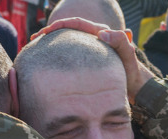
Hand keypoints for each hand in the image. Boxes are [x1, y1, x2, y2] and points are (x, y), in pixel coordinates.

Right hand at [31, 18, 153, 103]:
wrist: (134, 86)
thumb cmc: (131, 73)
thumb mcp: (128, 57)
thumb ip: (120, 42)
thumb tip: (102, 33)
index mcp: (100, 34)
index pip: (76, 23)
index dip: (59, 25)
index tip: (44, 33)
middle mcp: (93, 38)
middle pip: (68, 29)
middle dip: (49, 32)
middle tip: (34, 40)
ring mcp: (88, 49)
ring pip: (66, 41)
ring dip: (50, 43)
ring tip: (35, 48)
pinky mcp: (85, 60)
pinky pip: (68, 53)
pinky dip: (55, 54)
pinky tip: (45, 62)